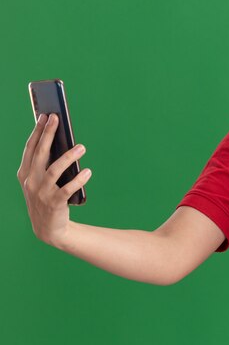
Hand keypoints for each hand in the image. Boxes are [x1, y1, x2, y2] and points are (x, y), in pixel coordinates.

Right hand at [17, 113, 91, 245]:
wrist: (49, 229)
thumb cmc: (48, 199)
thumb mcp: (42, 181)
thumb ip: (47, 165)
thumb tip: (63, 142)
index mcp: (25, 174)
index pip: (30, 148)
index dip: (38, 132)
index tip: (46, 116)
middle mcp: (30, 182)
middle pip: (40, 154)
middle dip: (48, 134)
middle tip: (57, 119)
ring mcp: (41, 193)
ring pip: (54, 170)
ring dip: (68, 157)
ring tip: (82, 147)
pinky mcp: (54, 203)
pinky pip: (67, 189)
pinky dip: (78, 180)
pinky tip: (88, 171)